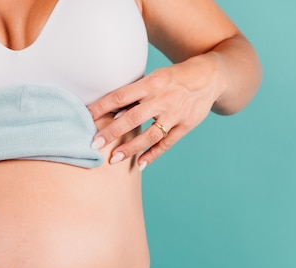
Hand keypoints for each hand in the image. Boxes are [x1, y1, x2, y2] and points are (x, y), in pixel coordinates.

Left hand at [88, 55, 221, 169]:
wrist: (210, 76)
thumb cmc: (172, 78)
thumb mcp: (154, 78)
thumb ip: (135, 95)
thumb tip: (109, 111)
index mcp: (151, 84)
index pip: (121, 96)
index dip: (102, 107)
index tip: (86, 117)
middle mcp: (163, 99)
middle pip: (133, 118)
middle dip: (112, 132)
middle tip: (94, 144)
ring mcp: (176, 114)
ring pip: (150, 135)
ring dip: (131, 148)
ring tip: (113, 159)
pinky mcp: (186, 125)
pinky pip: (167, 143)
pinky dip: (154, 154)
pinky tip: (140, 163)